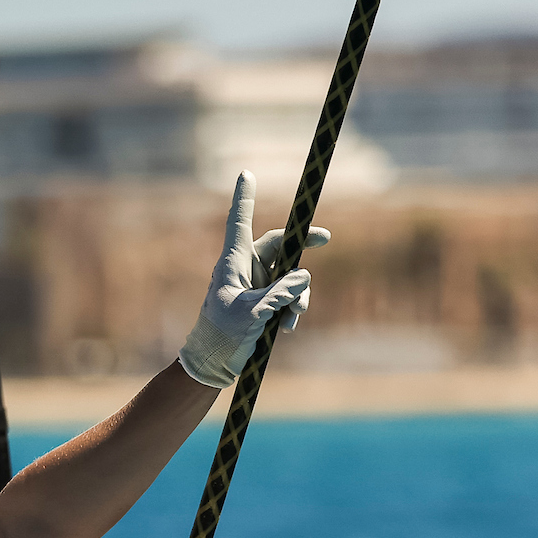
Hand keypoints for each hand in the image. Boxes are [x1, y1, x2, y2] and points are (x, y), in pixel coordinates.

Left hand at [177, 172, 329, 388]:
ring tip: (295, 315)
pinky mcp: (263, 301)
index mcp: (232, 263)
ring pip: (289, 273)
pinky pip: (288, 293)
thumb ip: (279, 293)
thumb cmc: (222, 337)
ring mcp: (255, 285)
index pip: (240, 222)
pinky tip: (288, 327)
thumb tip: (304, 276)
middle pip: (279, 244)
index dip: (244, 197)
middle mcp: (243, 269)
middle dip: (302, 244)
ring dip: (298, 292)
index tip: (246, 172)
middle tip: (325, 238)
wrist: (213, 365)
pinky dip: (293, 306)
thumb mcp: (253, 314)